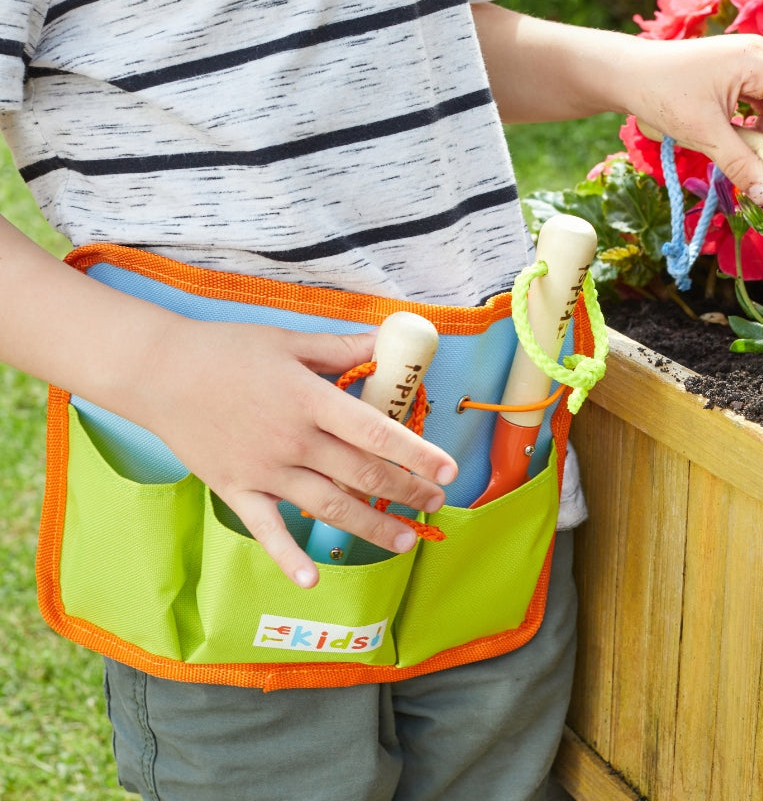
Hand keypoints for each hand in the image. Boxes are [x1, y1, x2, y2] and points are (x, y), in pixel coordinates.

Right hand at [136, 319, 457, 587]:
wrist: (159, 373)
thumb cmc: (227, 351)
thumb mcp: (289, 340)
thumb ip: (341, 348)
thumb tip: (388, 339)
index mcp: (310, 400)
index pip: (376, 433)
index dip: (416, 453)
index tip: (447, 469)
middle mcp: (292, 441)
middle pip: (361, 474)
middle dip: (406, 490)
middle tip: (436, 502)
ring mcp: (264, 471)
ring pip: (327, 506)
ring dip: (370, 525)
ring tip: (405, 540)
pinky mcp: (236, 490)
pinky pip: (267, 530)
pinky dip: (288, 557)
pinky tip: (313, 580)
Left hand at [625, 33, 762, 203]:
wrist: (627, 75)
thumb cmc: (662, 95)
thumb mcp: (705, 134)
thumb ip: (740, 164)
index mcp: (757, 60)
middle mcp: (758, 55)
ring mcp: (746, 61)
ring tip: (754, 158)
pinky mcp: (734, 72)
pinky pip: (759, 100)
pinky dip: (756, 124)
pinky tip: (741, 141)